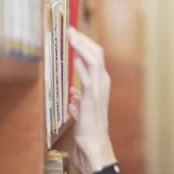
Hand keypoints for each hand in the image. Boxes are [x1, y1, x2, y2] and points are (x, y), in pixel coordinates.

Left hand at [67, 27, 116, 173]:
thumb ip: (79, 100)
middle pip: (97, 53)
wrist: (94, 144)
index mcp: (100, 84)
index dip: (84, 44)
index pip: (95, 57)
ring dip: (82, 46)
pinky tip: (75, 55)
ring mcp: (99, 89)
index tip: (72, 35)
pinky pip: (89, 75)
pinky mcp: (92, 97)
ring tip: (72, 35)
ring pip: (95, 59)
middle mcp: (102, 83)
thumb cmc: (89, 128)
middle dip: (83, 40)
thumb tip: (72, 94)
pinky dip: (83, 63)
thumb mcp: (82, 111)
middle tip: (71, 30)